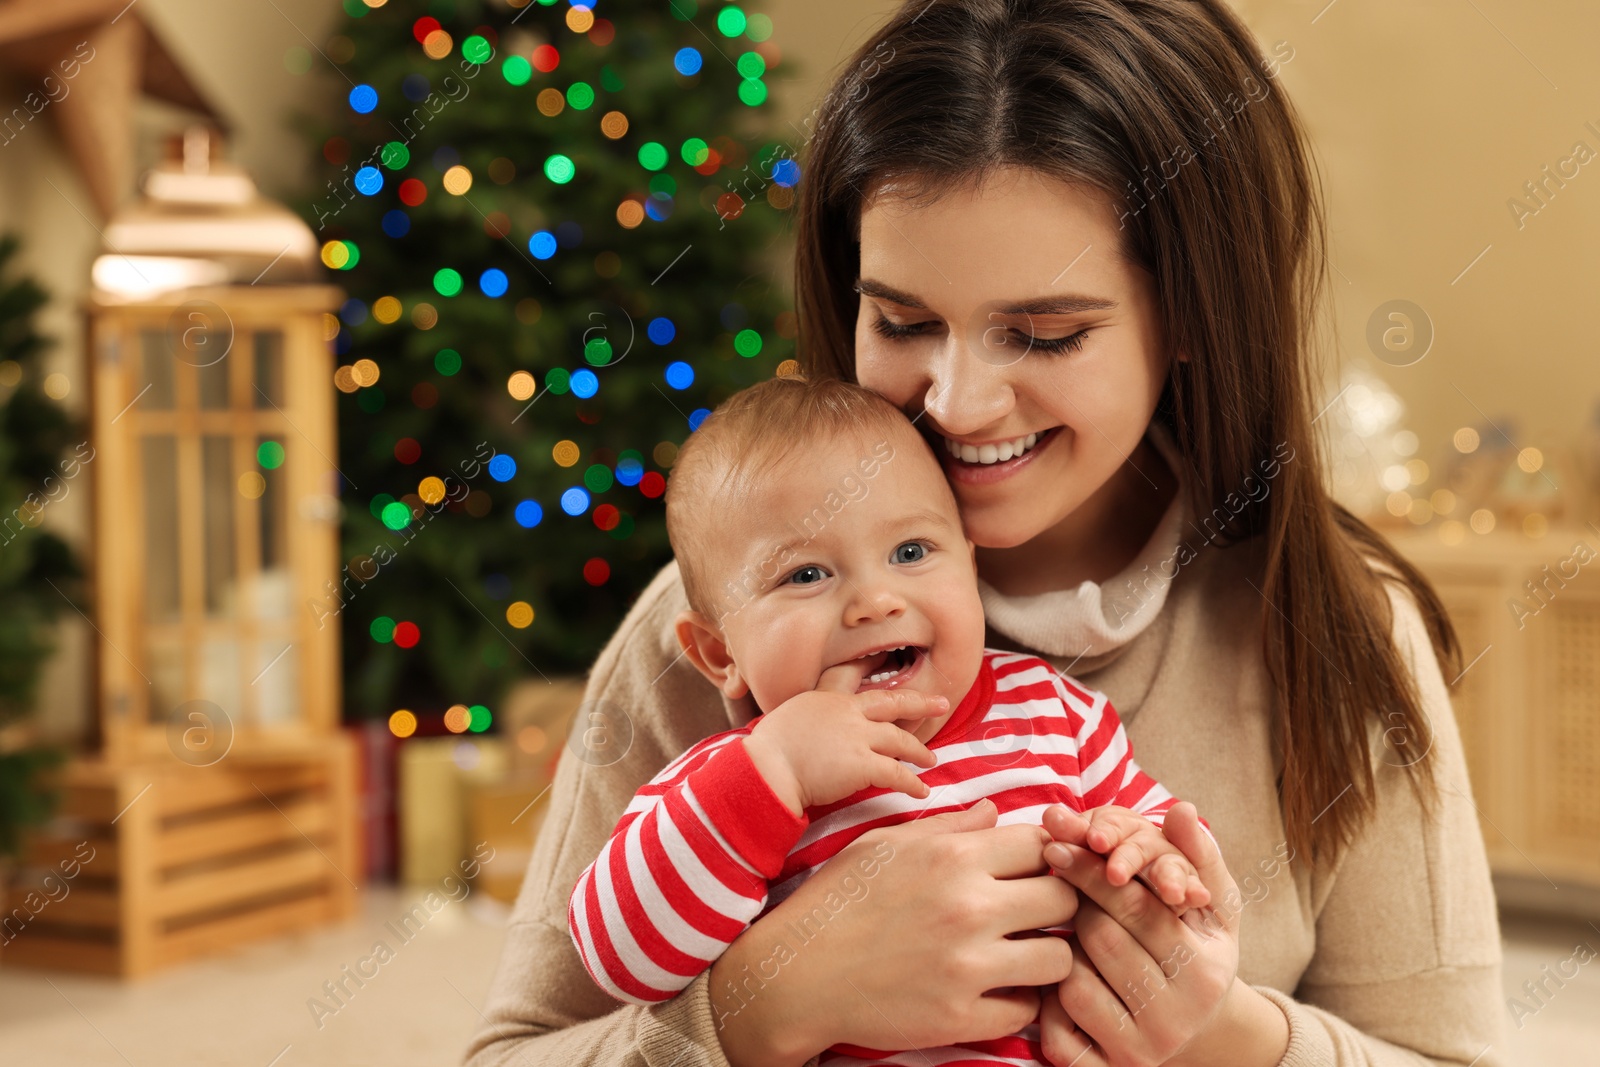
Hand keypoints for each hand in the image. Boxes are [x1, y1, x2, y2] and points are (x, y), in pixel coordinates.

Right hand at [709, 799, 1078, 1066]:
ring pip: (1060, 960)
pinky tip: (996, 988)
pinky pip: (1027, 1010)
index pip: (1043, 845)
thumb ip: (949, 827)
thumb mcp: (886, 845)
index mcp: (952, 857)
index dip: (1046, 856)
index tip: (1033, 869)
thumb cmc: (838, 901)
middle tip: (1035, 914)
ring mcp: (967, 966)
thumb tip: (995, 811)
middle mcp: (968, 908)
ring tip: (1022, 954)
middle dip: (1058, 904)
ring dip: (1047, 957)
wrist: (796, 974)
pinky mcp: (960, 1017)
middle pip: (1066, 900)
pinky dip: (1018, 1001)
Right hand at [742, 659, 949, 813]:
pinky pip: (897, 773)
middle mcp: (846, 712)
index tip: (898, 676)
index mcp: (827, 699)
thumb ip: (809, 721)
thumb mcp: (788, 720)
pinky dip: (912, 783)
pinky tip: (920, 790)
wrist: (765, 769)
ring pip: (900, 740)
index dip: (882, 679)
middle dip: (920, 703)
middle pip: (892, 702)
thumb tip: (812, 733)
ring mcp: (856, 736)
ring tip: (931, 760)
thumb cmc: (767, 751)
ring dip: (919, 751)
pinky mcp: (862, 764)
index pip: (860, 684)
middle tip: (941, 703)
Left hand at [1037, 802, 1280, 1066]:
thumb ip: (1198, 855)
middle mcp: (1177, 1017)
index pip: (1138, 907)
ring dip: (1061, 951)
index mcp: (1204, 969)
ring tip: (1068, 936)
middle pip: (1101, 939)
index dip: (1093, 871)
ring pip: (1074, 981)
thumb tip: (1182, 809)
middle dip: (1076, 905)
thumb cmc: (1197, 951)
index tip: (1057, 844)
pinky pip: (1058, 1031)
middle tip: (1056, 886)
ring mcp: (1142, 1050)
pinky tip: (1056, 984)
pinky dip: (1048, 1004)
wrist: (1202, 1035)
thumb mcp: (1214, 905)